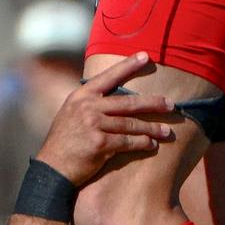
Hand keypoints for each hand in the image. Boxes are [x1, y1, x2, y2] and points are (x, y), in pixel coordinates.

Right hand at [37, 54, 177, 186]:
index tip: (146, 56)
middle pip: (128, 102)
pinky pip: (128, 142)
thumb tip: (114, 95)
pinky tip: (152, 144)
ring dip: (152, 128)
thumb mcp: (71, 113)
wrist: (52, 168)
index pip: (109, 77)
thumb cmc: (65, 141)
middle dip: (153, 103)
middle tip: (171, 104)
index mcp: (81, 96)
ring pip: (131, 124)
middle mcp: (88, 107)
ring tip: (166, 131)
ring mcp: (93, 124)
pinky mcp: (100, 143)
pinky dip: (142, 143)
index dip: (128, 65)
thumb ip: (91, 103)